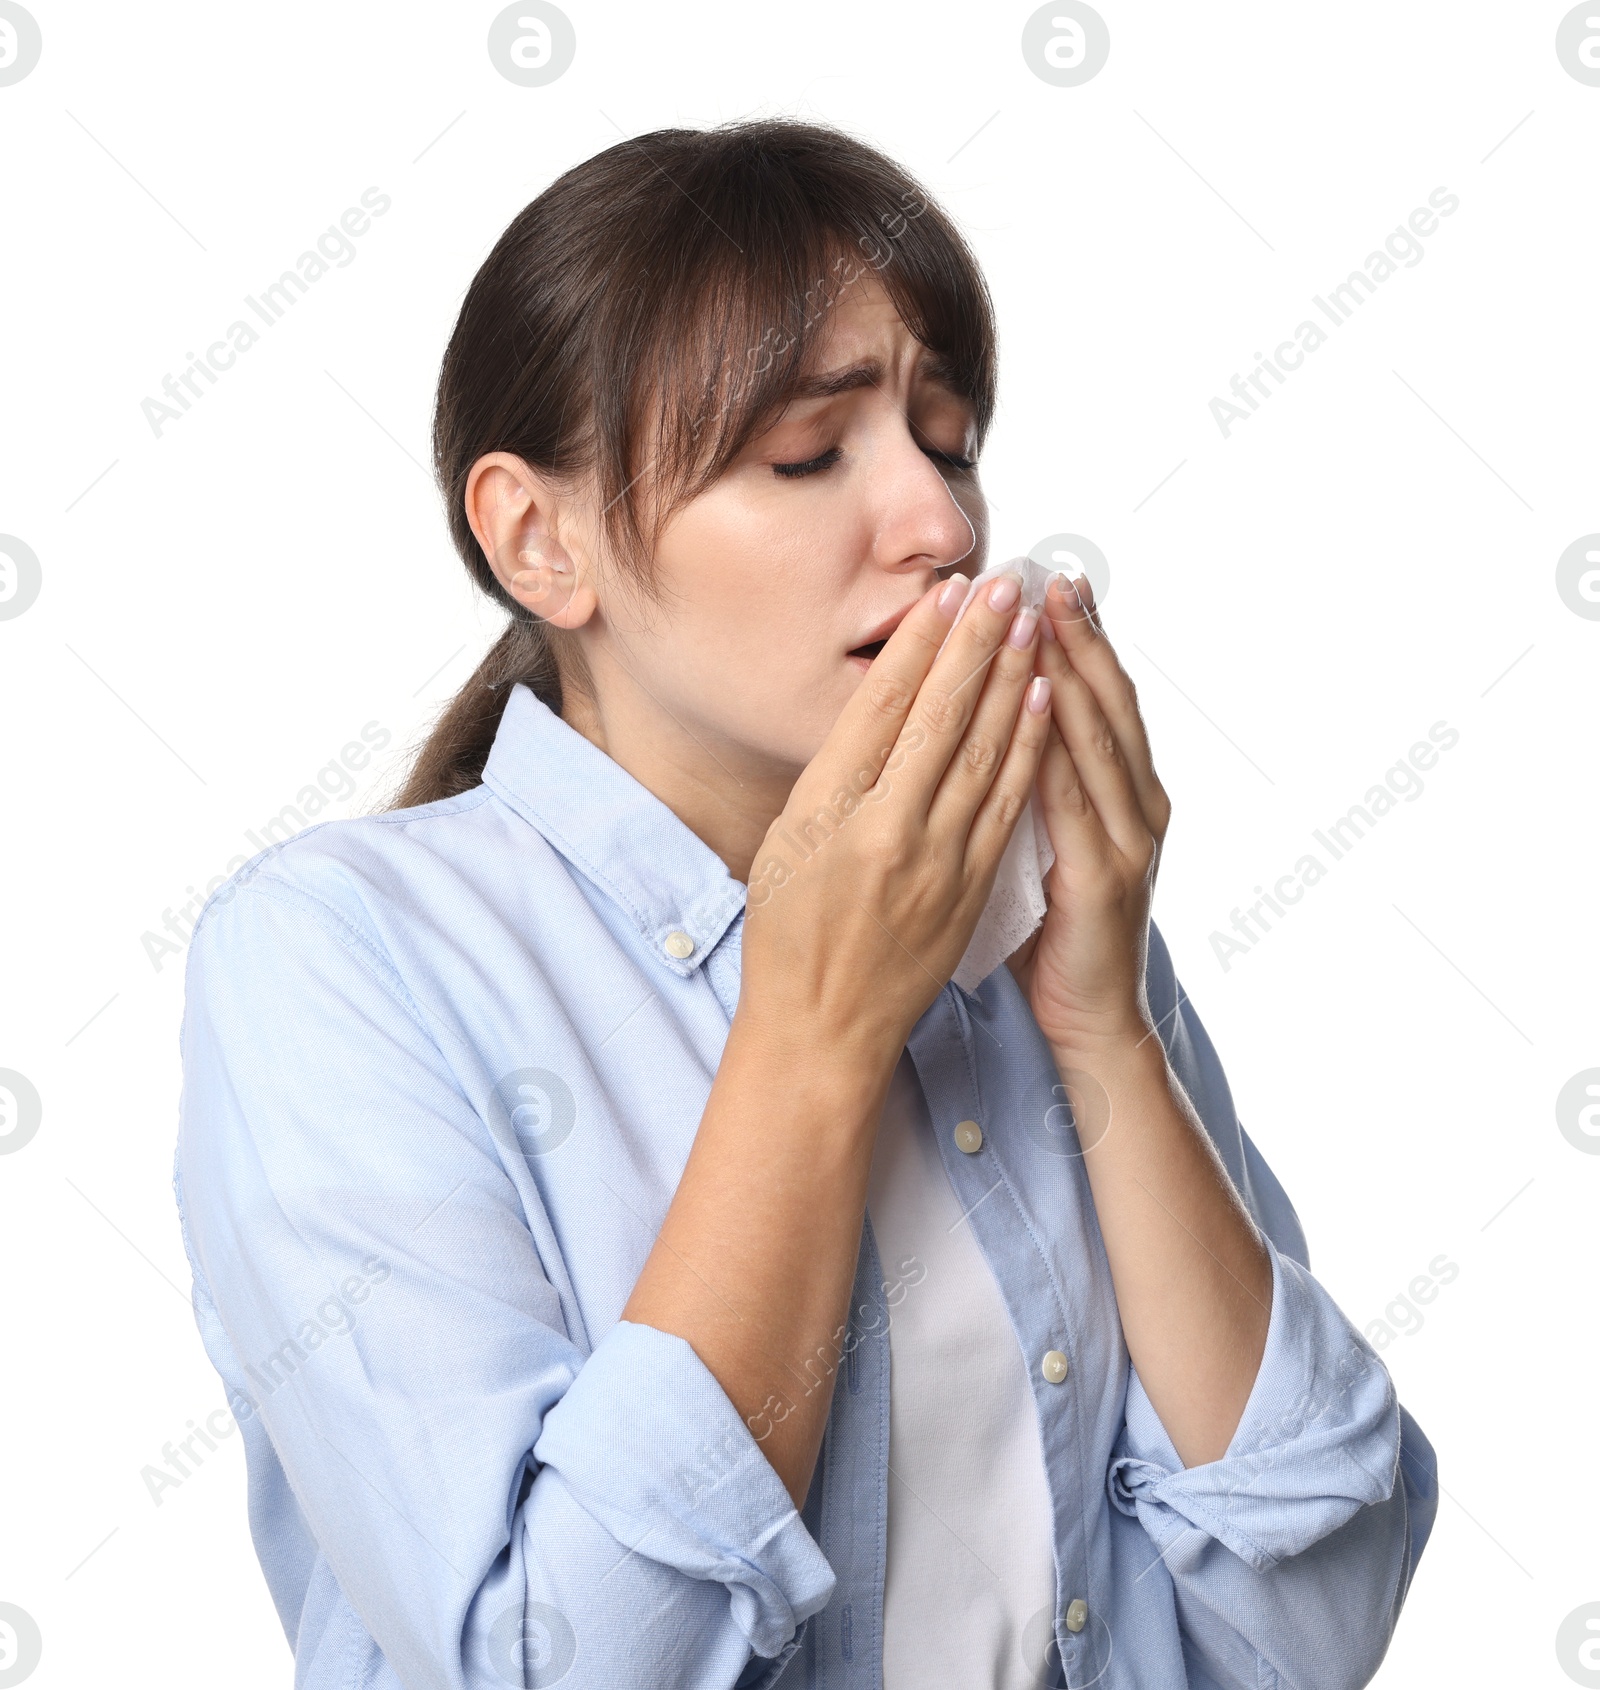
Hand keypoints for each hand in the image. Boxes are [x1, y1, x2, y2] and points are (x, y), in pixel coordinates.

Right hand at [740, 571, 1053, 1069]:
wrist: (823, 1031)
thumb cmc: (788, 937)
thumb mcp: (784, 843)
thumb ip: (832, 777)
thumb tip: (880, 707)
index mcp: (827, 811)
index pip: (882, 706)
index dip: (919, 643)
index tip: (946, 594)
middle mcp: (885, 829)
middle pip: (941, 716)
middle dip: (977, 642)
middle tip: (1004, 582)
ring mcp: (937, 861)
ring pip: (985, 751)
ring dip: (1012, 679)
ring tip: (1032, 621)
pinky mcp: (972, 889)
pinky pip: (1008, 802)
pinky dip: (1028, 745)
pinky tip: (1044, 699)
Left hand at [1006, 572, 1171, 1054]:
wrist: (1088, 1019)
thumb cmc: (1053, 931)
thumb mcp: (1044, 842)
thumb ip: (1034, 787)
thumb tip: (994, 724)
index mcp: (1120, 794)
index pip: (1096, 699)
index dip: (1076, 638)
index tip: (1046, 579)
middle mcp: (1136, 805)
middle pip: (1107, 702)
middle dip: (1079, 635)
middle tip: (1051, 573)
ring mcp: (1127, 840)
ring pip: (1097, 737)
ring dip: (1071, 671)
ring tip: (1046, 615)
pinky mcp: (1105, 877)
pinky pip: (1075, 798)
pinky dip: (1058, 745)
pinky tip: (1042, 703)